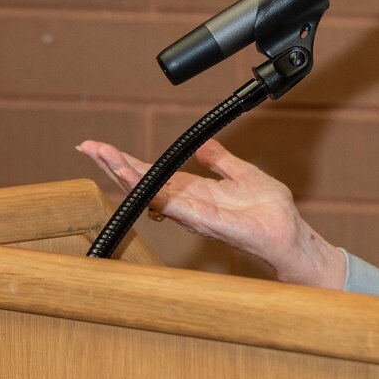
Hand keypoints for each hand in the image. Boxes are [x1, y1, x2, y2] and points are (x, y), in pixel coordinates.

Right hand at [76, 138, 346, 288]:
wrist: (290, 234)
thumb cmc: (270, 210)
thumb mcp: (243, 174)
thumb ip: (221, 160)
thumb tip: (202, 145)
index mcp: (195, 191)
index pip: (155, 174)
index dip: (128, 161)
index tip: (102, 146)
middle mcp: (188, 204)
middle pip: (144, 182)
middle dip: (114, 165)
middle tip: (88, 147)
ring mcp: (194, 214)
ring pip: (151, 192)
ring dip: (125, 175)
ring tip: (102, 157)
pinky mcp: (207, 221)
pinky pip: (174, 205)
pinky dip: (153, 192)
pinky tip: (137, 181)